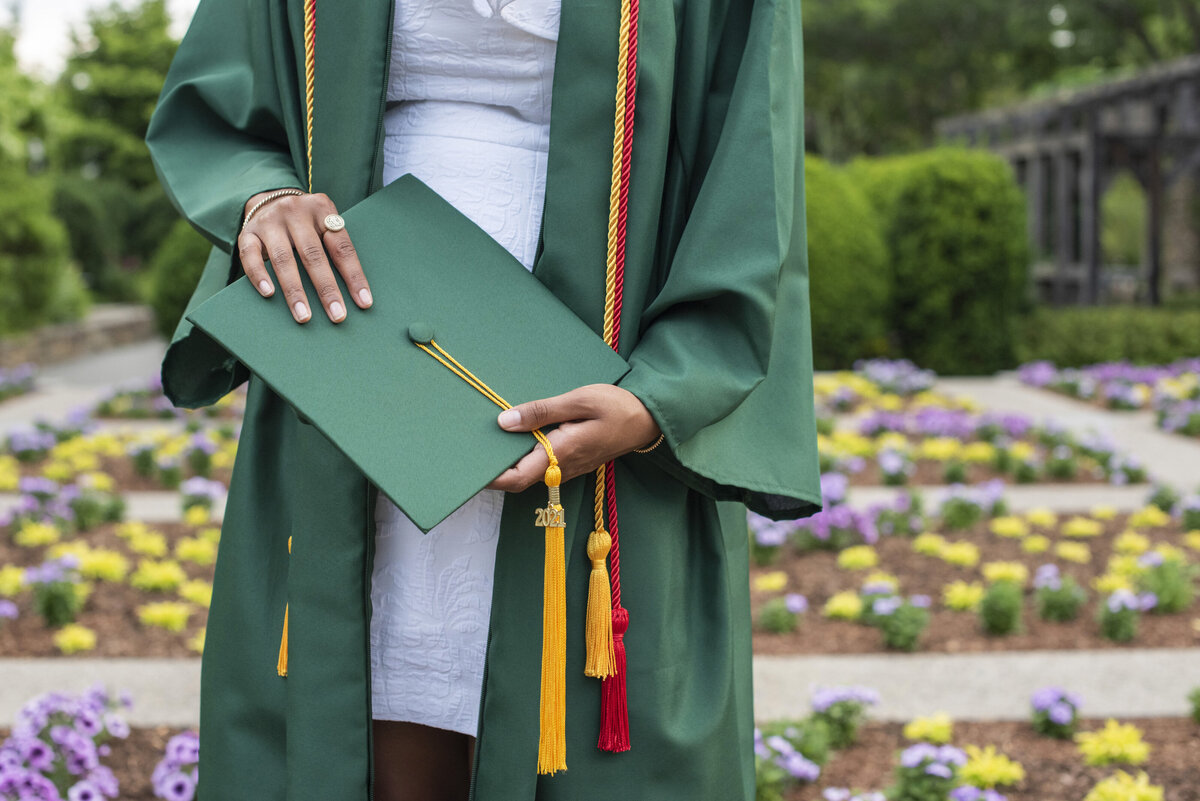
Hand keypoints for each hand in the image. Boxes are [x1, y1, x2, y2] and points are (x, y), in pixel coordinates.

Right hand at [237, 190, 373, 323]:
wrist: (268, 199)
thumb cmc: (306, 222)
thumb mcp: (323, 223)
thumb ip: (335, 247)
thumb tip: (355, 293)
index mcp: (322, 209)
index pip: (341, 247)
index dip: (354, 276)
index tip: (364, 302)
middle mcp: (295, 211)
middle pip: (313, 255)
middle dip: (327, 289)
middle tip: (337, 315)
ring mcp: (269, 221)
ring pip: (283, 259)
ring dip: (295, 291)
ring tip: (304, 316)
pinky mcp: (247, 232)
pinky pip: (250, 256)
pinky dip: (259, 276)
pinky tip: (269, 294)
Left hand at [485, 384, 661, 492]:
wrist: (648, 418)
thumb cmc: (615, 406)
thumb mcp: (577, 401)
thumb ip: (540, 412)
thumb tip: (504, 421)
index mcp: (561, 453)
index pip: (518, 477)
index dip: (491, 477)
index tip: (471, 467)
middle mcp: (562, 468)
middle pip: (520, 478)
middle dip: (496, 469)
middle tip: (475, 448)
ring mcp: (569, 468)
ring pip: (532, 473)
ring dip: (512, 462)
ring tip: (493, 439)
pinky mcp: (574, 463)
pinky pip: (544, 466)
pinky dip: (527, 456)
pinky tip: (520, 436)